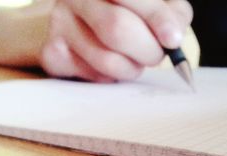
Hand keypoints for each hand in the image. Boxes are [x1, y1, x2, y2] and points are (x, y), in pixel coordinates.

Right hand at [40, 0, 192, 81]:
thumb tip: (173, 36)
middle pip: (117, 29)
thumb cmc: (122, 12)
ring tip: (133, 62)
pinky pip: (92, 75)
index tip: (173, 39)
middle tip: (155, 56)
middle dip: (146, 50)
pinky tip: (108, 65)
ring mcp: (59, 23)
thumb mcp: (149, 5)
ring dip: (131, 69)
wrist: (75, 23)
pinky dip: (110, 77)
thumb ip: (170, 12)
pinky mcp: (52, 53)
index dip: (157, 17)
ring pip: (106, 60)